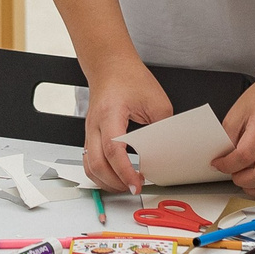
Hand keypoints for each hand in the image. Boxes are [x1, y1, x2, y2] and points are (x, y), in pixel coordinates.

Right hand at [83, 55, 171, 193]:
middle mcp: (95, 125)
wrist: (110, 66)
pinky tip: (113, 177)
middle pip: (96, 164)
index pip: (114, 151)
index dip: (125, 172)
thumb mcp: (157, 101)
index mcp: (110, 115)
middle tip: (134, 188)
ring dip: (105, 181)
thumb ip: (162, 128)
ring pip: (88, 166)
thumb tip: (166, 152)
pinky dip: (99, 173)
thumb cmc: (129, 78)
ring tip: (125, 186)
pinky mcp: (90, 135)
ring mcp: (89, 131)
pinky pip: (88, 160)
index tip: (138, 184)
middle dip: (115, 183)